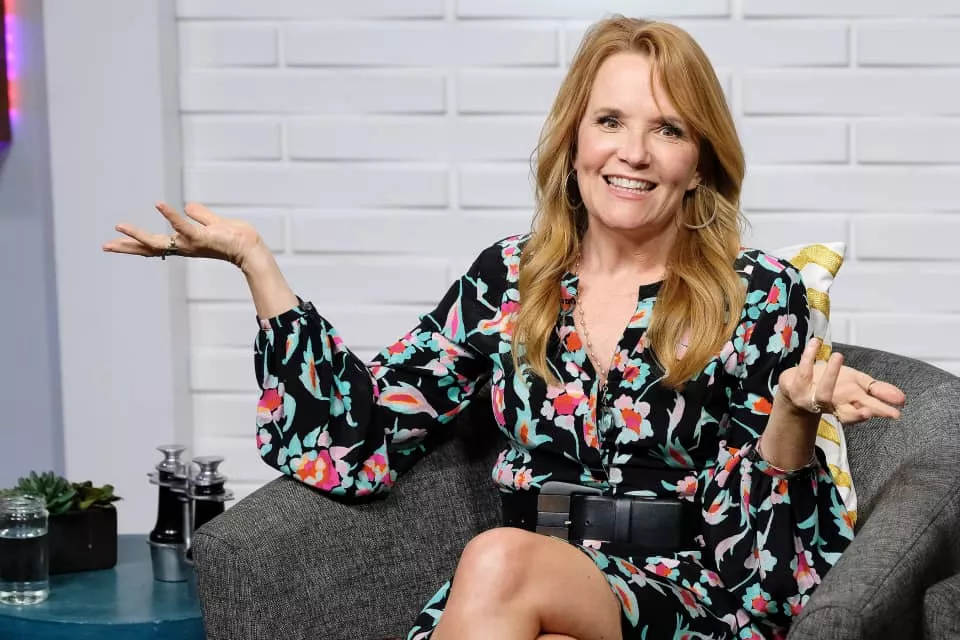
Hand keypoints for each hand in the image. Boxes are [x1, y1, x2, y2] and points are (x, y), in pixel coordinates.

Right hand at [102, 202, 262, 268]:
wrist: (250, 248)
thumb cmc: (234, 238)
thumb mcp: (213, 224)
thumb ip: (200, 215)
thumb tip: (187, 207)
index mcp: (183, 243)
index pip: (154, 244)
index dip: (134, 244)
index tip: (113, 244)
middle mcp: (183, 246)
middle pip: (150, 247)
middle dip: (127, 247)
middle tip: (105, 246)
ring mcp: (191, 243)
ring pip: (160, 241)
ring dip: (138, 234)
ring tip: (119, 226)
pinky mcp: (202, 237)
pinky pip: (184, 226)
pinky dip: (171, 216)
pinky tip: (158, 205)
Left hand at [778, 337, 906, 425]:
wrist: (795, 389)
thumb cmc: (831, 386)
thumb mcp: (856, 386)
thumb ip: (877, 390)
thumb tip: (901, 397)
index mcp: (847, 405)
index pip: (861, 413)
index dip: (873, 414)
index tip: (890, 414)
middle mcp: (831, 404)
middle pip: (848, 412)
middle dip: (860, 413)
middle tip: (872, 411)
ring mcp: (813, 397)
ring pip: (824, 391)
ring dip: (831, 374)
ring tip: (839, 355)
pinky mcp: (798, 385)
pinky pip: (803, 370)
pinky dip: (809, 355)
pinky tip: (815, 342)